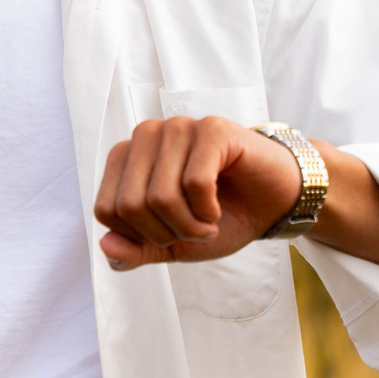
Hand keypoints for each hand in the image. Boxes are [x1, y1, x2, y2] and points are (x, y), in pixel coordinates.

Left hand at [95, 115, 302, 268]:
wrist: (273, 204)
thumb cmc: (220, 217)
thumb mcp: (171, 244)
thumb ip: (134, 250)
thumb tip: (105, 246)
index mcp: (126, 157)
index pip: (106, 210)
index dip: (139, 237)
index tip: (169, 234)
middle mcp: (146, 135)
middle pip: (130, 205)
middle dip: (165, 234)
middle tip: (194, 231)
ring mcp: (178, 127)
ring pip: (160, 196)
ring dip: (189, 226)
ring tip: (208, 222)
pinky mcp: (211, 129)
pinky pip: (194, 182)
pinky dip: (207, 210)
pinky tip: (217, 209)